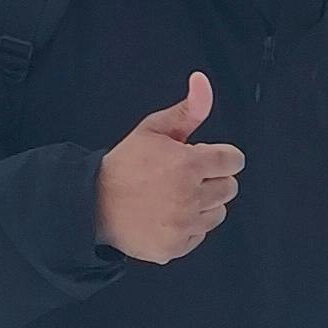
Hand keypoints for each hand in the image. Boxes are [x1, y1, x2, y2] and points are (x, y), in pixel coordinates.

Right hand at [95, 70, 243, 264]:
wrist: (93, 203)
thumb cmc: (126, 163)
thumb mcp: (154, 129)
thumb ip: (188, 109)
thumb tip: (202, 80)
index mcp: (187, 164)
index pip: (234, 161)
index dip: (219, 157)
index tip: (202, 158)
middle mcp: (188, 197)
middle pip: (230, 187)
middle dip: (212, 180)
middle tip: (183, 177)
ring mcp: (182, 225)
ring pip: (218, 213)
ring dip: (203, 204)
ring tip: (174, 196)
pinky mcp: (174, 247)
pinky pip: (199, 235)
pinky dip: (188, 227)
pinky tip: (166, 215)